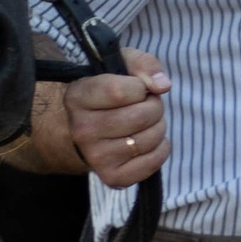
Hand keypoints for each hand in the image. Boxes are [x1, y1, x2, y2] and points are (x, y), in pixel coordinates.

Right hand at [67, 52, 171, 184]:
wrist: (87, 130)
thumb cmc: (108, 92)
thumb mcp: (120, 65)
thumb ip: (143, 64)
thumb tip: (162, 85)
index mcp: (78, 97)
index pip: (120, 91)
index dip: (140, 87)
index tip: (137, 88)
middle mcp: (82, 129)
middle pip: (140, 117)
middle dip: (154, 107)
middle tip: (147, 106)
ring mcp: (95, 156)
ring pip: (148, 139)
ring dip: (159, 127)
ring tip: (146, 123)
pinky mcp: (111, 176)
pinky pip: (152, 163)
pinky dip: (161, 149)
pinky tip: (150, 141)